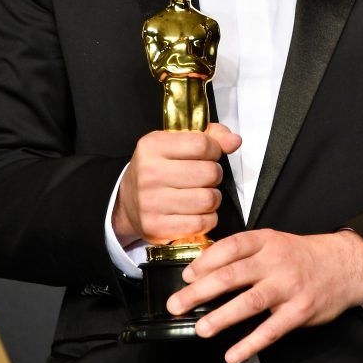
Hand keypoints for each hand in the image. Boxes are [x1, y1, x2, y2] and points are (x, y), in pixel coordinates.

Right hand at [112, 123, 241, 247]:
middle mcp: (149, 173)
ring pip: (208, 199)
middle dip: (214, 175)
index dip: (214, 150)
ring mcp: (151, 202)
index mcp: (153, 146)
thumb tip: (235, 140)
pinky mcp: (157, 227)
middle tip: (205, 178)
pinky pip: (201, 223)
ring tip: (202, 194)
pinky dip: (207, 218)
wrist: (126, 202)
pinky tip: (197, 212)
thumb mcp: (176, 143)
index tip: (208, 156)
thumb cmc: (158, 169)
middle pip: (210, 173)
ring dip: (213, 198)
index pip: (202, 144)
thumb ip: (210, 136)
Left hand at [167, 228, 362, 362]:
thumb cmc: (301, 256)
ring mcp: (289, 286)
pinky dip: (250, 344)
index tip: (186, 275)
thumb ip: (244, 254)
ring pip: (250, 301)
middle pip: (233, 275)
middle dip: (201, 291)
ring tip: (201, 328)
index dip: (205, 261)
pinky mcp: (300, 311)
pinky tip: (232, 354)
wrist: (345, 265)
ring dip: (222, 316)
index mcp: (266, 241)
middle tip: (177, 304)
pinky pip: (271, 330)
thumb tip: (204, 269)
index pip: (230, 247)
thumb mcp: (274, 243)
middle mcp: (276, 261)